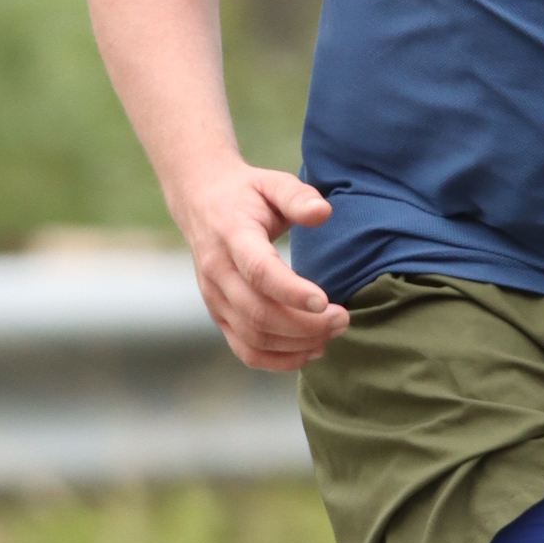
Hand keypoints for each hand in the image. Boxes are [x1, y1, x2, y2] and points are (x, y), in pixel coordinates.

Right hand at [175, 163, 347, 369]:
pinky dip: (278, 360)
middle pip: (258, 312)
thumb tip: (323, 212)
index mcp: (231, 236)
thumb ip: (298, 195)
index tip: (326, 301)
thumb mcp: (272, 182)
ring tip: (332, 334)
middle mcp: (217, 271)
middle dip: (305, 325)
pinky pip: (244, 349)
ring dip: (296, 344)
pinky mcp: (217, 314)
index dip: (292, 292)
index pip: (259, 271)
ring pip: (253, 336)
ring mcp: (214, 297)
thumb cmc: (247, 193)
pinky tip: (309, 351)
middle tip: (343, 320)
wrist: (200, 201)